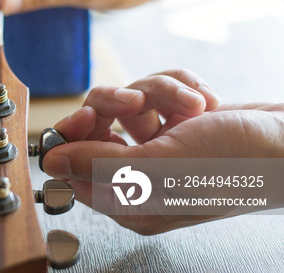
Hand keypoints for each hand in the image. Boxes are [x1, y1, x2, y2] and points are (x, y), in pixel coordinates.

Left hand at [43, 69, 283, 233]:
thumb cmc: (235, 163)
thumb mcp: (159, 166)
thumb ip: (97, 165)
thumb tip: (50, 164)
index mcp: (128, 199)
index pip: (72, 165)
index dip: (73, 137)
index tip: (88, 119)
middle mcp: (138, 173)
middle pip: (94, 123)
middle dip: (120, 103)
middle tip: (137, 101)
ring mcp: (159, 145)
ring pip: (128, 99)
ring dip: (160, 92)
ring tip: (193, 106)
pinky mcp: (177, 121)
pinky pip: (156, 89)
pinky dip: (181, 87)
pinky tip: (205, 102)